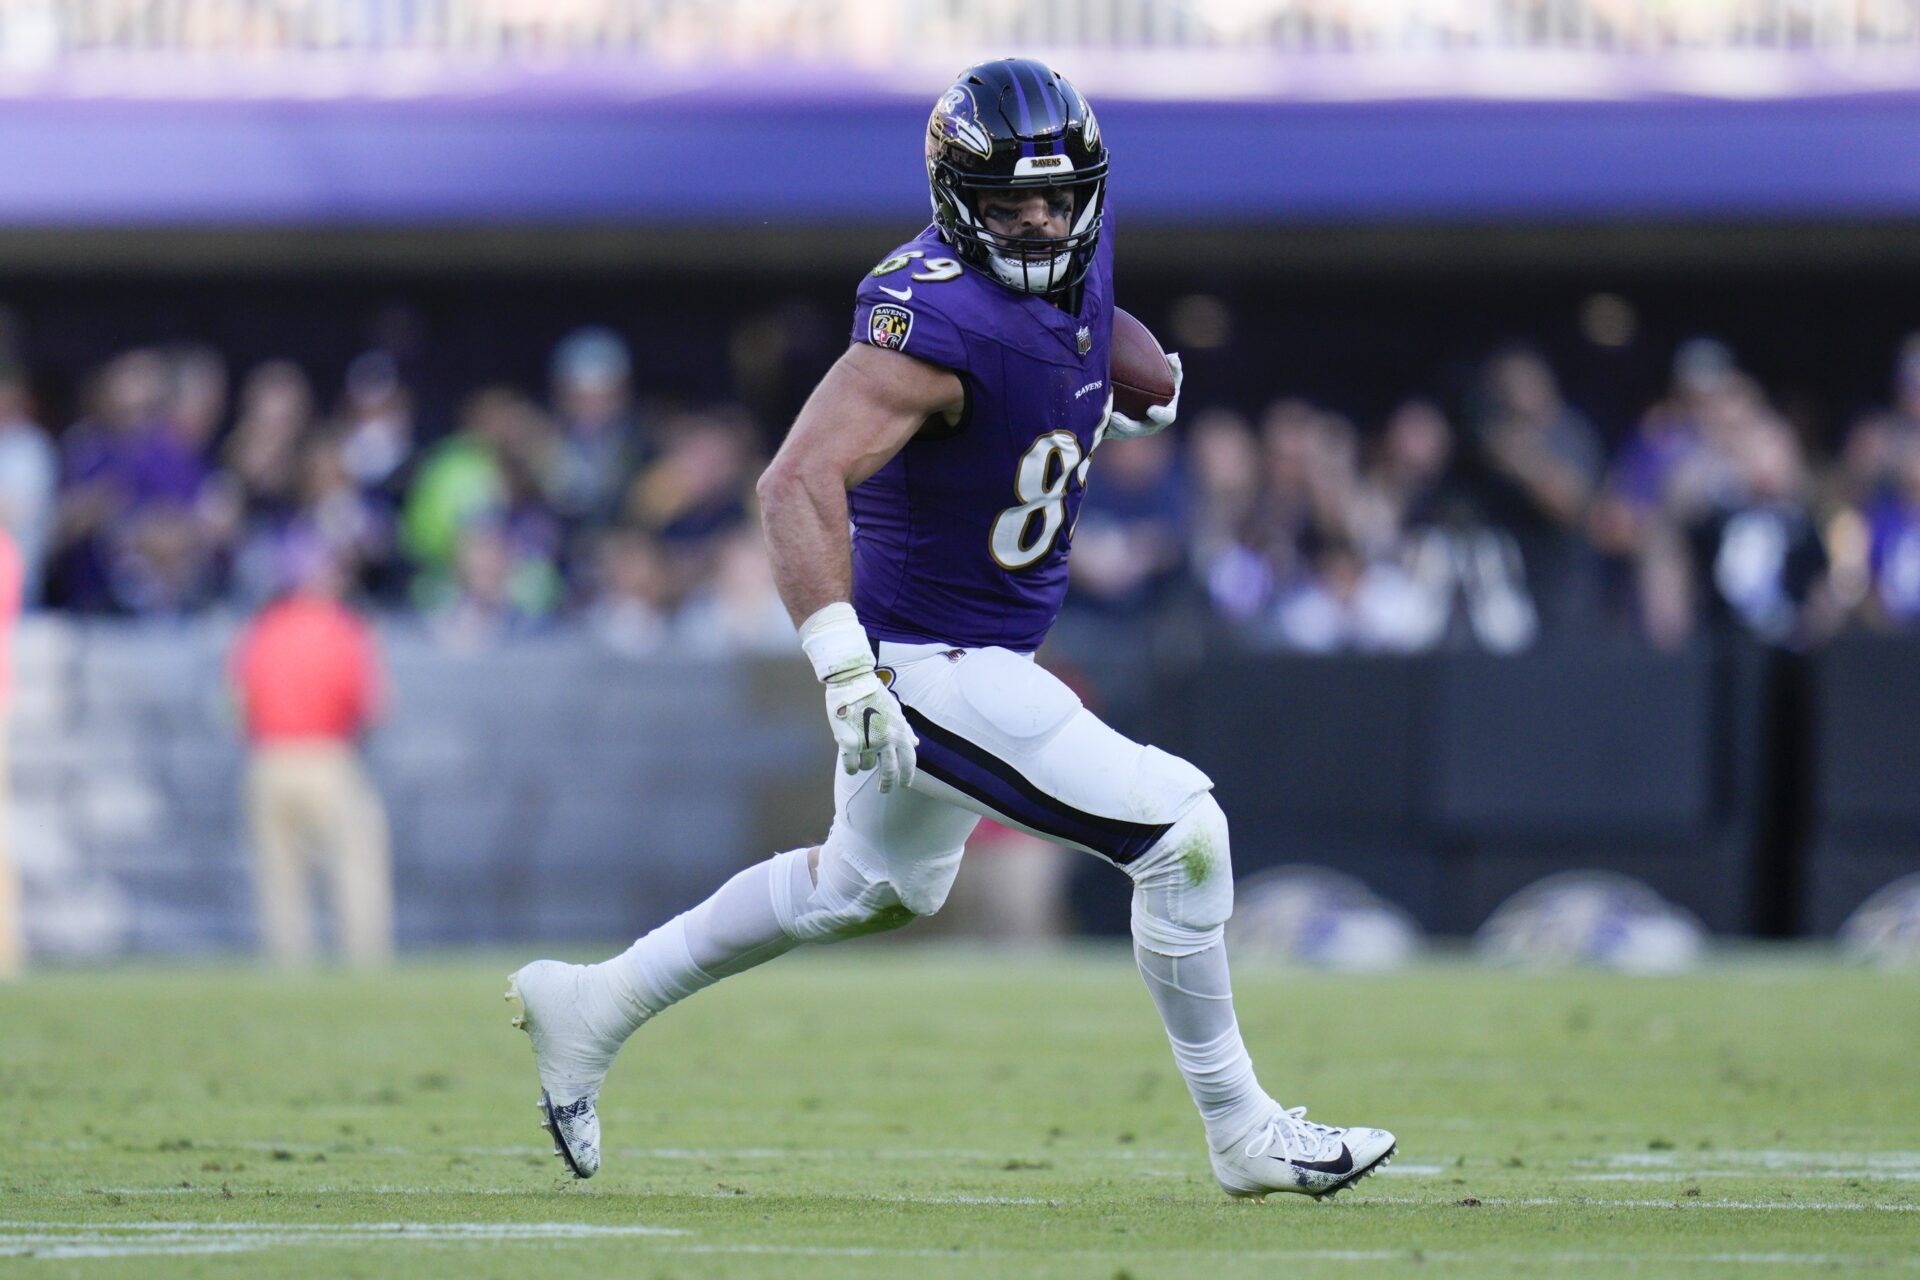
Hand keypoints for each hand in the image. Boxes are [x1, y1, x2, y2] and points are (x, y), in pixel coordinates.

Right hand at [823, 667, 917, 792]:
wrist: (851, 682)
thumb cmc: (874, 694)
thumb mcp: (895, 711)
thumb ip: (905, 729)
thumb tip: (916, 744)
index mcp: (900, 732)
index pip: (909, 761)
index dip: (907, 776)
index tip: (905, 785)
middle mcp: (886, 740)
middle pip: (889, 772)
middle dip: (887, 784)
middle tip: (884, 790)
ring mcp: (867, 743)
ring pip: (867, 767)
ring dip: (864, 765)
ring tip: (861, 753)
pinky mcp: (849, 744)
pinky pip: (851, 767)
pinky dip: (851, 768)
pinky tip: (850, 765)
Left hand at [1105, 351, 1182, 440]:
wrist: (1140, 397)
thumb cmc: (1160, 384)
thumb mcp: (1170, 376)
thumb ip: (1174, 368)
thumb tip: (1174, 356)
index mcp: (1165, 413)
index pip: (1166, 417)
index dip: (1160, 415)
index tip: (1151, 410)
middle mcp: (1149, 426)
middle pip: (1137, 430)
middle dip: (1126, 426)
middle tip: (1114, 418)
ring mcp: (1133, 431)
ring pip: (1120, 433)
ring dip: (1109, 426)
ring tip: (1100, 416)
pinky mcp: (1119, 432)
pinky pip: (1109, 431)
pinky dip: (1101, 424)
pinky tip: (1091, 413)